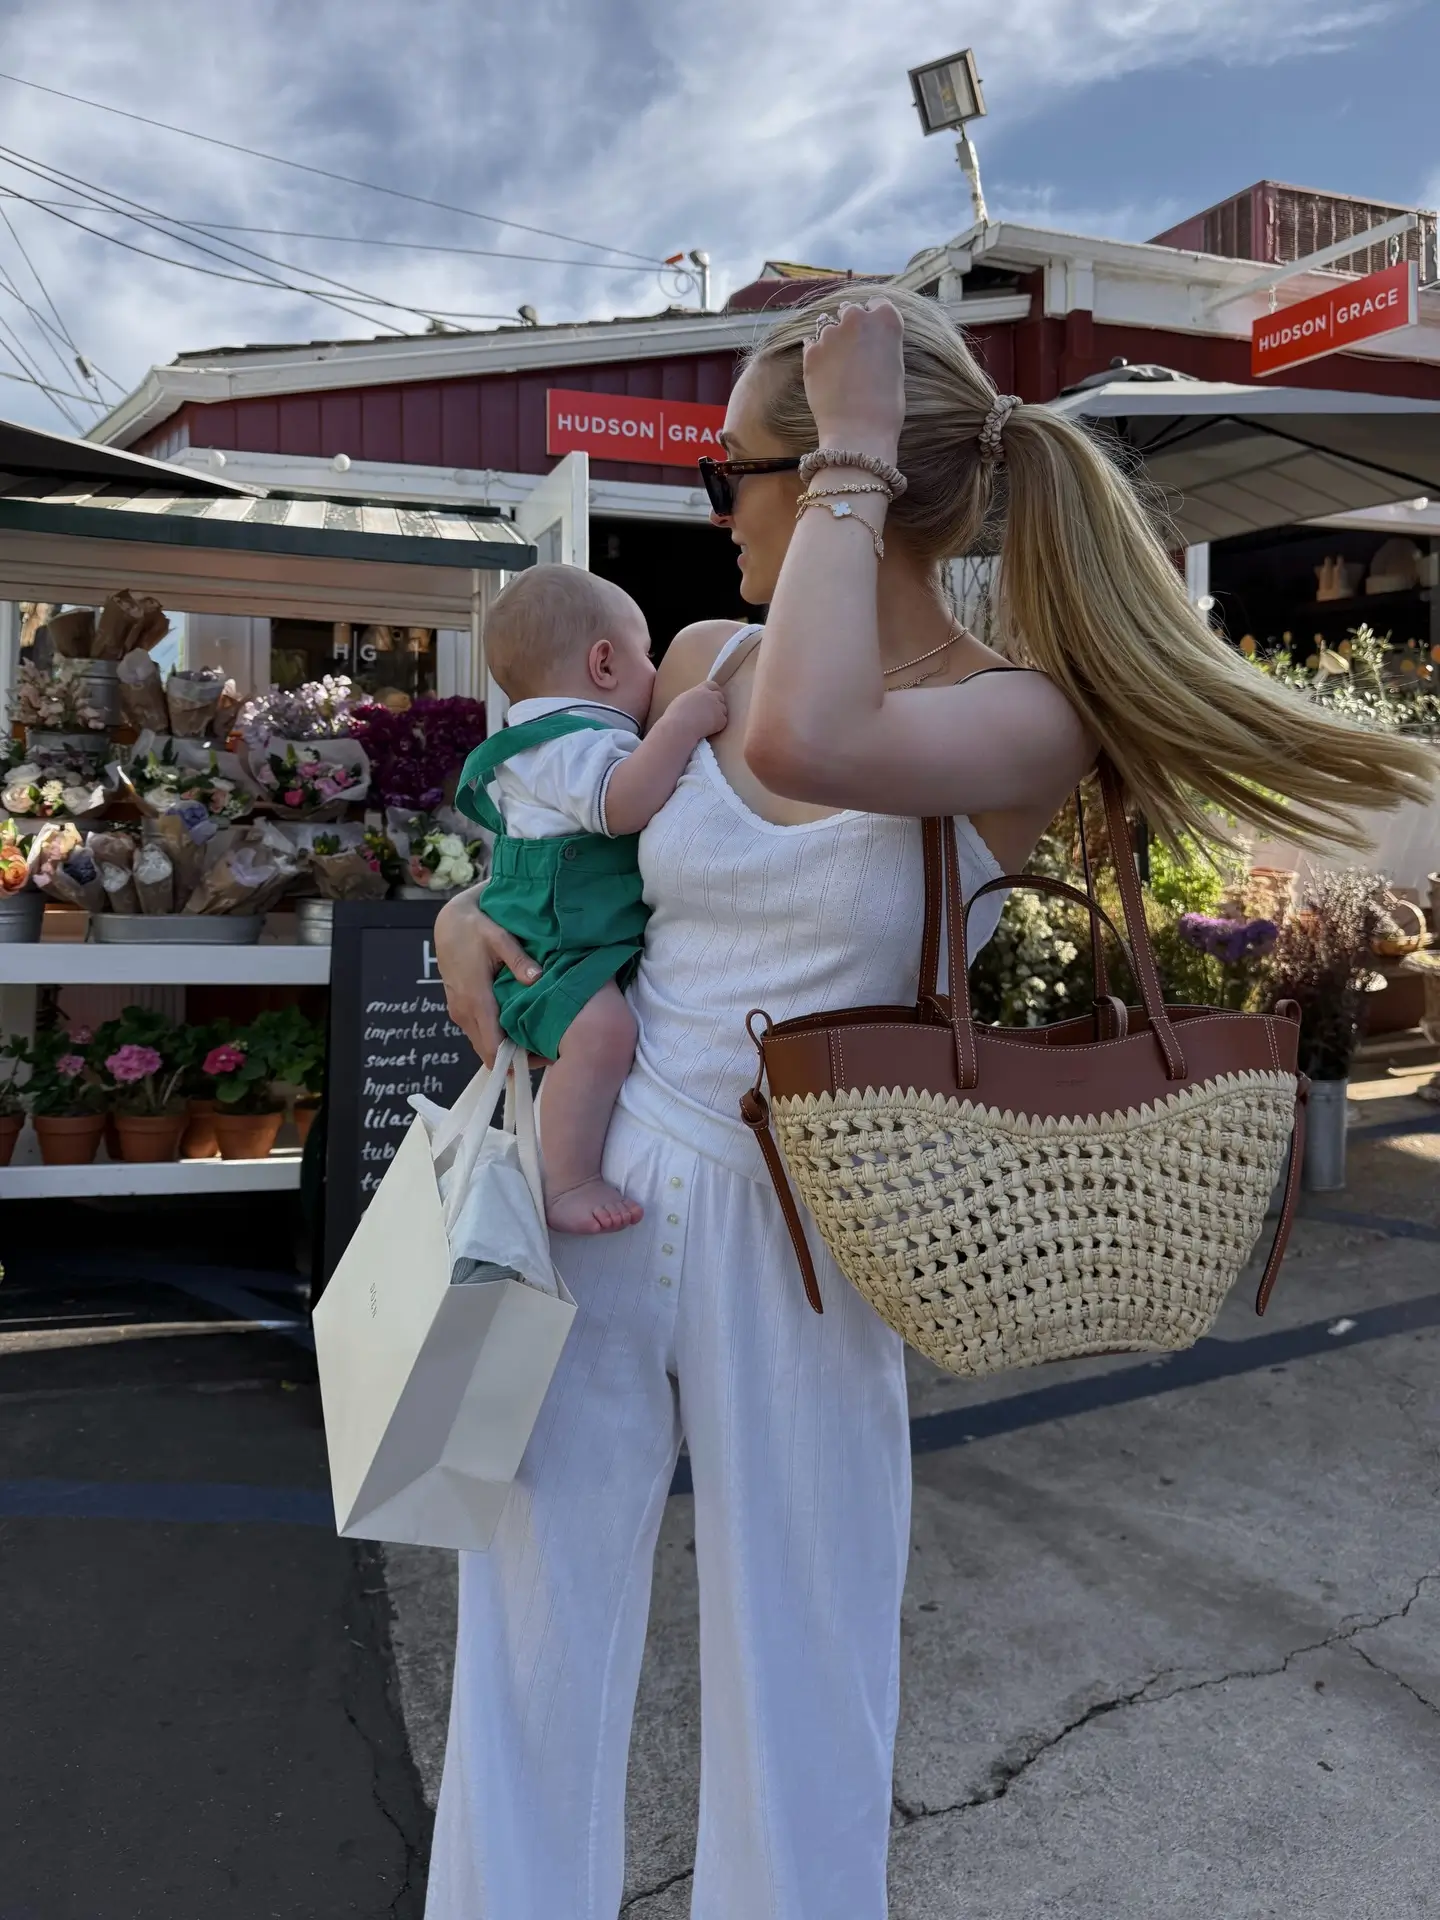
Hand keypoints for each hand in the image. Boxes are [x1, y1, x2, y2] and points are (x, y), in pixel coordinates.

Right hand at [434, 889, 540, 1068]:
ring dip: (505, 1049)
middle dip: (514, 1059)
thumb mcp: (499, 937)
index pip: (492, 1045)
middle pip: (487, 1052)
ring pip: (482, 1044)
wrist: (448, 923)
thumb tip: (537, 979)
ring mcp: (459, 1012)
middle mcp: (464, 1012)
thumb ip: (518, 960)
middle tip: (546, 1055)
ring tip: (536, 1044)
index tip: (539, 1062)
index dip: (513, 1061)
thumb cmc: (475, 928)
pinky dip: (496, 1038)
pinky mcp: (458, 1009)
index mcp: (475, 999)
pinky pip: (478, 1032)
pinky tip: (518, 1031)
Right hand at [662, 678, 726, 742]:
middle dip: (717, 703)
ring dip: (717, 715)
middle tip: (709, 713)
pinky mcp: (721, 719)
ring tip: (705, 723)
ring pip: (723, 710)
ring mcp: (717, 707)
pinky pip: (722, 722)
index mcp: (700, 690)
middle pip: (720, 696)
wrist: (680, 729)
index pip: (712, 685)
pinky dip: (717, 726)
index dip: (713, 691)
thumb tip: (697, 701)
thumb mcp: (682, 700)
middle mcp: (711, 696)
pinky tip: (707, 730)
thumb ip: (693, 698)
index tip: (711, 697)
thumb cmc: (675, 717)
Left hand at [802, 297, 905, 458]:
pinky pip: (812, 345)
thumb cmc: (887, 405)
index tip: (871, 335)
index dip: (874, 319)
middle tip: (853, 351)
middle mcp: (857, 318)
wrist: (859, 430)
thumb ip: (882, 344)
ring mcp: (831, 333)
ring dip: (832, 341)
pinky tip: (824, 375)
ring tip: (837, 368)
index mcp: (886, 319)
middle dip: (850, 325)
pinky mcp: (810, 351)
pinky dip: (817, 356)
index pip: (878, 304)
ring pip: (828, 327)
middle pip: (851, 311)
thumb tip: (870, 342)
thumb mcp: (895, 366)